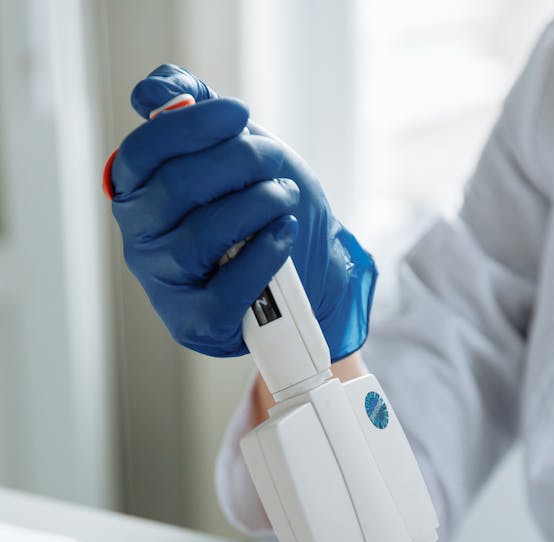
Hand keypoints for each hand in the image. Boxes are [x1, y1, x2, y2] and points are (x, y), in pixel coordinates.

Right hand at [108, 64, 376, 358]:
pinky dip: (264, 254)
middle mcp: (139, 238)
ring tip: (286, 195)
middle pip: (177, 188)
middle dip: (236, 162)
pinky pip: (227, 288)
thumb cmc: (257, 214)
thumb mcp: (231, 154)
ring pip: (202, 235)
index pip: (144, 151)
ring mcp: (164, 283)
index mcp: (136, 192)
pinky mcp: (194, 322)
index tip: (240, 114)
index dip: (191, 125)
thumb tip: (154, 91)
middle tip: (273, 158)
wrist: (299, 277)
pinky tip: (285, 233)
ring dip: (256, 205)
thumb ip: (192, 116)